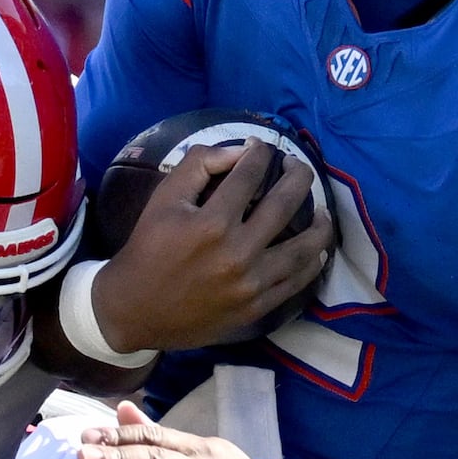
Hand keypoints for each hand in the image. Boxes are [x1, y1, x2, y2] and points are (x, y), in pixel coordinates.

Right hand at [92, 142, 333, 352]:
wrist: (134, 310)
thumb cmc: (148, 249)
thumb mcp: (163, 199)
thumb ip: (199, 165)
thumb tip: (241, 151)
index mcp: (211, 223)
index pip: (249, 175)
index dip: (260, 155)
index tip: (263, 148)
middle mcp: (236, 253)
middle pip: (284, 205)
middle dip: (298, 177)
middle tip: (299, 168)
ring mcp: (251, 284)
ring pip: (302, 248)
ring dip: (319, 224)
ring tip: (323, 211)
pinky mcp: (256, 308)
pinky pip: (296, 282)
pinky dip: (312, 263)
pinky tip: (318, 250)